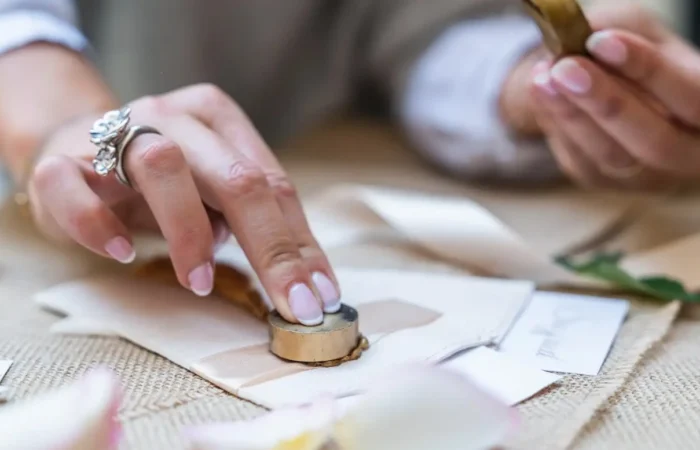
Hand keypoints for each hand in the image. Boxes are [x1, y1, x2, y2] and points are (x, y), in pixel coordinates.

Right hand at [27, 84, 339, 324]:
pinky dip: (100, 225)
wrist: (71, 149)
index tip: (320, 296)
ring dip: (190, 232)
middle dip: (271, 247)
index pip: (272, 183)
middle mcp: (172, 117)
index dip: (300, 244)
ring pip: (161, 167)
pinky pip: (75, 189)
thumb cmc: (159, 182)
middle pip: (235, 177)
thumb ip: (249, 217)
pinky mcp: (60, 162)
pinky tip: (122, 253)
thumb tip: (296, 276)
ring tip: (201, 282)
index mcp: (218, 118)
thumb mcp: (212, 191)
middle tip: (290, 302)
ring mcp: (113, 133)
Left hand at [527, 2, 699, 189]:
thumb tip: (583, 43)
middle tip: (565, 69)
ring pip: (613, 157)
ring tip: (542, 78)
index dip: (647, 70)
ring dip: (572, 116)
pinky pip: (580, 162)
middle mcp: (688, 152)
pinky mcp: (605, 181)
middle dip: (607, 103)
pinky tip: (541, 93)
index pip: (692, 97)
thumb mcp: (636, 31)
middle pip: (656, 141)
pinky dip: (557, 126)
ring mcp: (647, 175)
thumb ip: (619, 33)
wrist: (605, 88)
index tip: (601, 42)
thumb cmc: (632, 56)